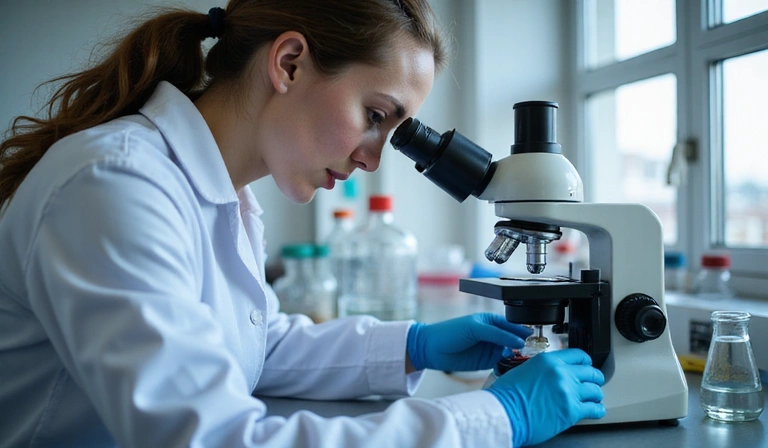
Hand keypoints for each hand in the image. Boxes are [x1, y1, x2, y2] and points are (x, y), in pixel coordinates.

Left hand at [406, 313, 531, 371]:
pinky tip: (513, 365)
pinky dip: (509, 364)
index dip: (522, 331)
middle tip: (533, 350)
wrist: (432, 349)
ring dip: (518, 355)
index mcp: (491, 321)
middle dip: (523, 344)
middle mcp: (493, 335)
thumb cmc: (450, 332)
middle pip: (514, 339)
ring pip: (510, 352)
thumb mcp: (475, 328)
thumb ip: (496, 334)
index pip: (512, 326)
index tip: (532, 339)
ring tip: (525, 359)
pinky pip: (502, 363)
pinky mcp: (487, 361)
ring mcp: (491, 348)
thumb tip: (516, 341)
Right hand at [487, 349, 605, 446]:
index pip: (578, 355)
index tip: (586, 366)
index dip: (585, 362)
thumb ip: (542, 370)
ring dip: (595, 395)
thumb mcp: (523, 371)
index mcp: (548, 361)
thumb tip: (549, 375)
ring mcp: (568, 391)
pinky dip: (597, 410)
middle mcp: (561, 373)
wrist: (504, 413)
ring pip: (595, 390)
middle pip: (590, 372)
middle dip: (594, 378)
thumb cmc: (507, 396)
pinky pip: (595, 409)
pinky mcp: (572, 410)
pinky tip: (595, 410)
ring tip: (593, 399)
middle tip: (593, 383)